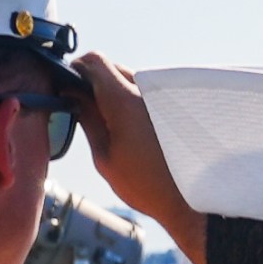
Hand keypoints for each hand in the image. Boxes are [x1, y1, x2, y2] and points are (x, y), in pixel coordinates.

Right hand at [74, 53, 206, 263]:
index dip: (77, 69)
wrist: (192, 201)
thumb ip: (88, 119)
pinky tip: (138, 129)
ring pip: (134, 81)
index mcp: (124, 100)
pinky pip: (151, 93)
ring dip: (120, 94)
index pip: (95, 62)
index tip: (70, 87)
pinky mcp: (180, 104)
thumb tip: (74, 95)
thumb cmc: (146, 185)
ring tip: (116, 126)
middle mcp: (148, 90)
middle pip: (114, 69)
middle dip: (97, 84)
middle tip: (89, 110)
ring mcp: (167, 95)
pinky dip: (139, 103)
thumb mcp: (105, 156)